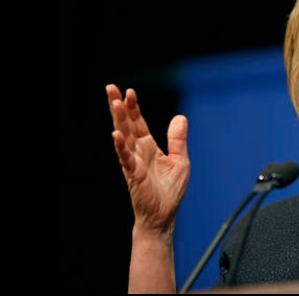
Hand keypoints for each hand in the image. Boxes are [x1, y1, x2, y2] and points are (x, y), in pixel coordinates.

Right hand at [106, 84, 189, 235]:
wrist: (164, 216)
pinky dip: (121, 147)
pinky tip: (116, 135)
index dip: (133, 107)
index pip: (138, 123)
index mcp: (148, 147)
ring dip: (119, 120)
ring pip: (124, 137)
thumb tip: (180, 117)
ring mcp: (134, 163)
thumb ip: (178, 140)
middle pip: (126, 125)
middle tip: (111, 88)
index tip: (129, 91)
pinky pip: (126, 159)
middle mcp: (138, 152)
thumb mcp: (180, 161)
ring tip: (114, 103)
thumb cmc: (169, 190)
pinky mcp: (134, 176)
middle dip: (119, 107)